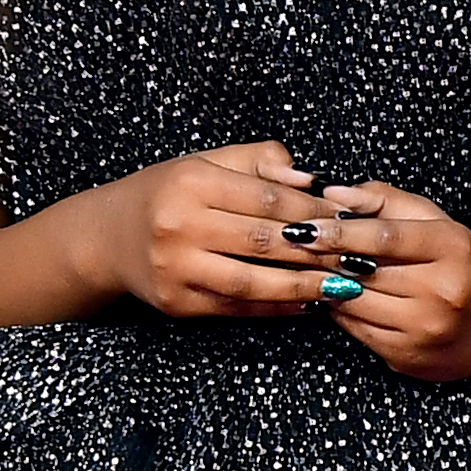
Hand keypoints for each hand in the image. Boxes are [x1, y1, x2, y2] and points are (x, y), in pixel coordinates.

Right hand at [80, 144, 354, 319]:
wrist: (109, 237)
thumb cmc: (169, 192)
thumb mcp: (208, 162)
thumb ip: (261, 162)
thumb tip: (311, 180)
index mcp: (193, 182)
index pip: (269, 198)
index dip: (315, 210)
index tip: (351, 218)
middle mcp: (181, 225)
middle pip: (264, 241)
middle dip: (319, 251)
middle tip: (361, 257)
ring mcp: (177, 268)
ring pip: (253, 282)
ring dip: (304, 287)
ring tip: (344, 287)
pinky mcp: (178, 303)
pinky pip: (237, 308)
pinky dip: (276, 308)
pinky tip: (308, 304)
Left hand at [312, 182, 470, 381]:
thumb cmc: (462, 266)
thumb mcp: (437, 223)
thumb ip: (386, 201)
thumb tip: (332, 193)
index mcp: (452, 248)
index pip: (386, 237)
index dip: (341, 232)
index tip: (308, 227)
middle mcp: (441, 291)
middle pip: (365, 271)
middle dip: (325, 257)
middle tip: (295, 244)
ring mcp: (424, 330)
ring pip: (355, 303)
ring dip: (326, 284)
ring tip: (308, 267)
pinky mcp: (407, 358)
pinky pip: (356, 330)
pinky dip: (338, 310)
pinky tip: (331, 294)